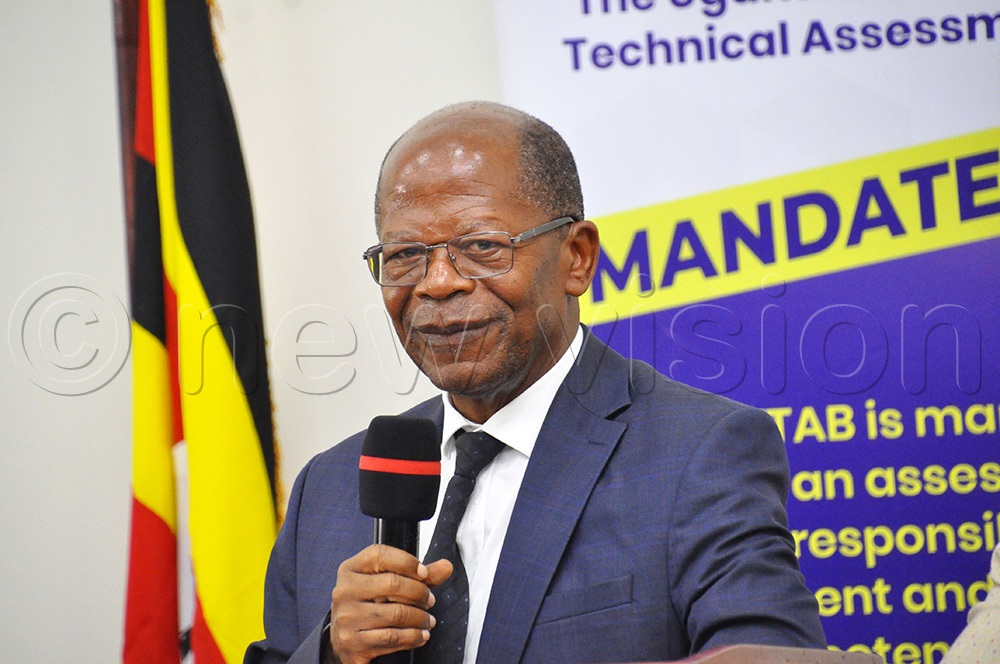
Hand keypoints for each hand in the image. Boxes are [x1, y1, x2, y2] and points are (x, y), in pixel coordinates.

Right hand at [329, 544, 452, 663]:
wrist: (344, 641)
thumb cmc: (369, 606)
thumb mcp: (387, 585)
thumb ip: (418, 576)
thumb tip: (446, 566)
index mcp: (351, 569)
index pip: (380, 554)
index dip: (407, 561)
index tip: (424, 573)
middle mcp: (344, 591)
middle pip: (392, 583)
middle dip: (419, 593)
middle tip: (430, 600)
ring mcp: (347, 617)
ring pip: (396, 613)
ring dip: (420, 618)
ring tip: (428, 620)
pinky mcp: (352, 642)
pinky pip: (392, 638)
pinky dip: (413, 637)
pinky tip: (421, 635)